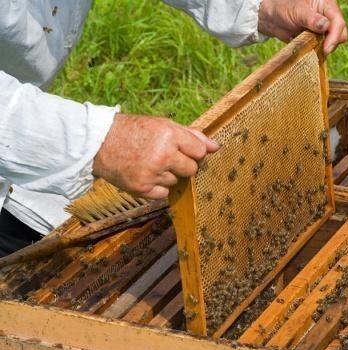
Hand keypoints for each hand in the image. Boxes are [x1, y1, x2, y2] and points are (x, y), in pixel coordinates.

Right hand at [93, 114, 218, 199]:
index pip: (200, 151)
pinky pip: (165, 193)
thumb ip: (191, 135)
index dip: (193, 152)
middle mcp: (162, 154)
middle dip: (183, 164)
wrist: (98, 143)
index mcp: (169, 135)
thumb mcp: (162, 125)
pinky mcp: (141, 189)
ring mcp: (152, 173)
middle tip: (164, 157)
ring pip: (177, 181)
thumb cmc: (135, 131)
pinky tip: (145, 174)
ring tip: (150, 163)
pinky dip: (158, 187)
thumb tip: (216, 147)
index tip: (181, 149)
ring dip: (168, 175)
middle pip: (192, 169)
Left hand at [258, 0, 347, 53]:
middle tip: (320, 51)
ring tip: (310, 46)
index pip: (338, 21)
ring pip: (334, 41)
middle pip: (341, 33)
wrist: (272, 18)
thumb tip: (325, 25)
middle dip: (332, 43)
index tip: (326, 49)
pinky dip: (319, 50)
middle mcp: (328, 15)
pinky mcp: (319, 37)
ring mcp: (325, 27)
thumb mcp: (296, 12)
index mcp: (327, 4)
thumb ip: (311, 19)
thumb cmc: (283, 8)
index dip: (335, 36)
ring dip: (324, 47)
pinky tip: (309, 49)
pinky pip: (324, 46)